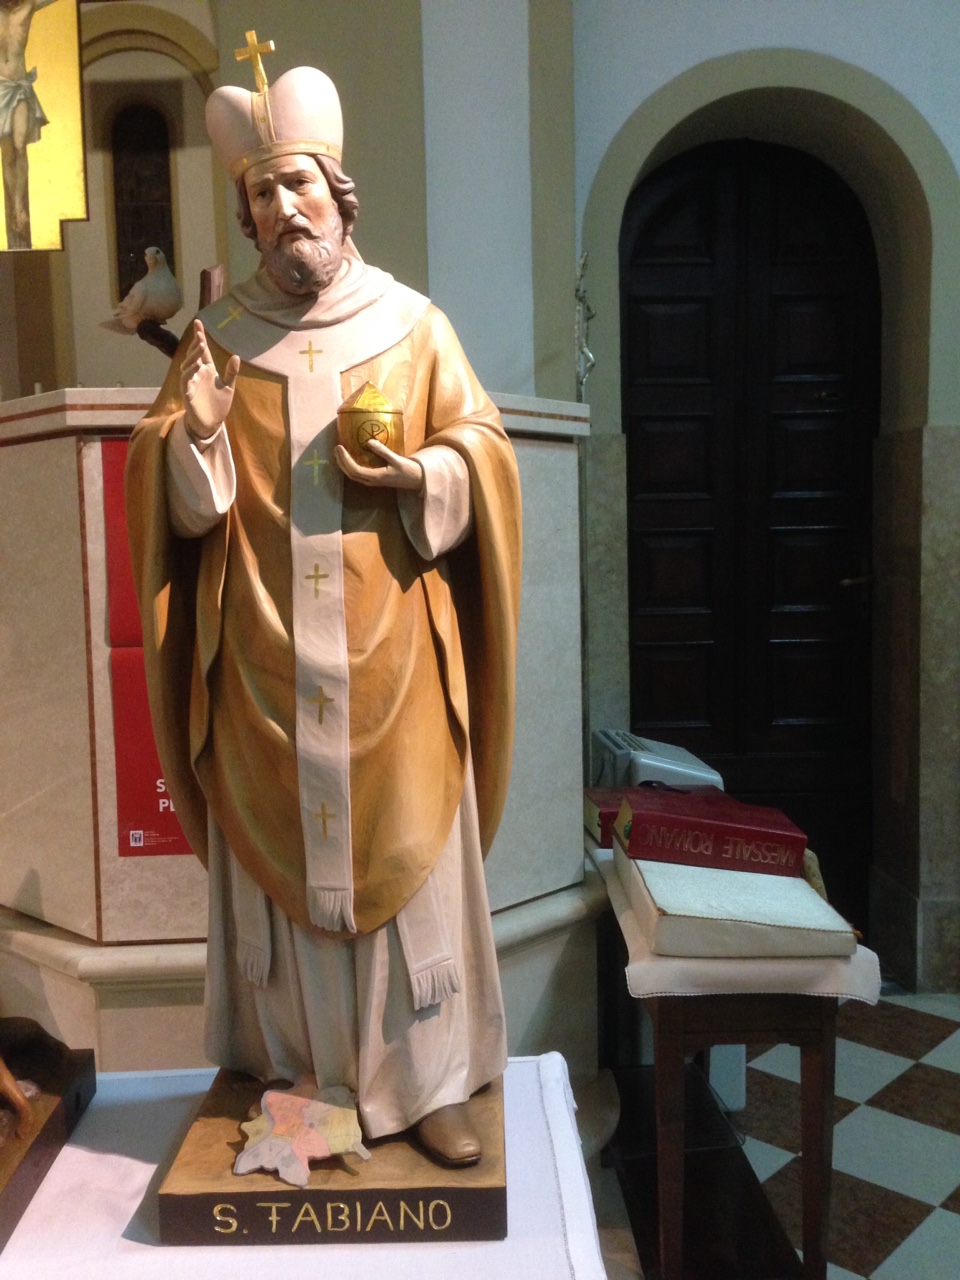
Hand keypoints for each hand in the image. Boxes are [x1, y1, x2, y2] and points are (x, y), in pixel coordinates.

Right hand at [181, 320, 239, 439]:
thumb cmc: (219, 404)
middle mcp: (197, 373)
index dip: (200, 337)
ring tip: (200, 345)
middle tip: (199, 333)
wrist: (212, 423)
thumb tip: (236, 356)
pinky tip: (197, 365)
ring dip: (193, 355)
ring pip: (188, 364)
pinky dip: (190, 371)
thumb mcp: (229, 386)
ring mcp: (191, 381)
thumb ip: (231, 372)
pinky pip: (186, 379)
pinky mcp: (187, 392)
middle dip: (196, 343)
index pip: (203, 350)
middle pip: (194, 355)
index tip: (198, 322)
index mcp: (207, 369)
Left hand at [334, 440, 423, 490]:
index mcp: (375, 477)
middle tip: (336, 448)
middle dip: (341, 461)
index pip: (355, 469)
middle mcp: (371, 481)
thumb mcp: (396, 459)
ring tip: (339, 453)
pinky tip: (349, 458)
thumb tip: (368, 441)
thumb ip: (382, 451)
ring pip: (353, 475)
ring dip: (344, 464)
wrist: (416, 480)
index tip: (340, 447)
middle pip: (350, 473)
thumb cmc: (408, 470)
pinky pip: (358, 474)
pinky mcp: (374, 479)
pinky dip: (350, 466)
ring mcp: (372, 481)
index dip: (345, 459)